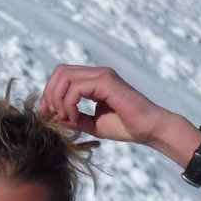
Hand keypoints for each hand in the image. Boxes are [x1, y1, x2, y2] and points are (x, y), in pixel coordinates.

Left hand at [39, 64, 164, 143]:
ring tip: (66, 119)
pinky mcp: (107, 81)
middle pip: (60, 71)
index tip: (50, 115)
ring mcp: (103, 75)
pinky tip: (76, 119)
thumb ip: (74, 118)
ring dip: (58, 99)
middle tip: (53, 117)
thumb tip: (52, 117)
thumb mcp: (92, 124)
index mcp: (95, 80)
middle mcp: (98, 73)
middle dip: (50, 94)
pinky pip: (76, 87)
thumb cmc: (126, 127)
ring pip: (65, 76)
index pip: (62, 75)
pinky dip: (69, 104)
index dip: (50, 93)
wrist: (150, 130)